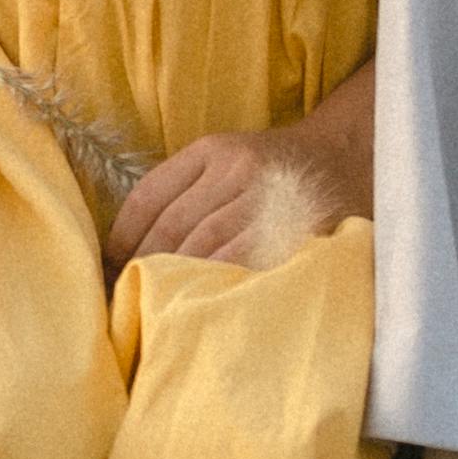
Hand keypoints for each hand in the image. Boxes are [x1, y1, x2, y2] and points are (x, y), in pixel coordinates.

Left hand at [106, 65, 371, 278]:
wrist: (347, 160)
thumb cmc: (273, 173)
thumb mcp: (226, 161)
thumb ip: (186, 193)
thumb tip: (125, 251)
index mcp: (211, 150)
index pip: (149, 196)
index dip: (123, 238)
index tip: (110, 268)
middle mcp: (238, 167)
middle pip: (174, 226)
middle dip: (146, 266)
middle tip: (128, 299)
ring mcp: (269, 196)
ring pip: (206, 246)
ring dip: (178, 280)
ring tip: (159, 309)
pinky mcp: (296, 225)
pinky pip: (245, 261)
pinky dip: (219, 284)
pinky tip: (205, 303)